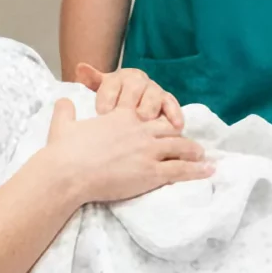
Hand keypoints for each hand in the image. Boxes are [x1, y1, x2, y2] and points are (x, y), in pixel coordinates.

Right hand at [37, 97, 210, 206]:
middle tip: (190, 142)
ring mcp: (147, 151)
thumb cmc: (64, 151)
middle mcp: (139, 130)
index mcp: (121, 117)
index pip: (148, 113)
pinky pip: (181, 169)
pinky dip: (197, 170)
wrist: (68, 172)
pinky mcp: (151, 172)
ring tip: (203, 156)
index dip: (159, 117)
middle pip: (168, 129)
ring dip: (193, 151)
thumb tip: (63, 100)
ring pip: (180, 147)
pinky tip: (208, 171)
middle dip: (180, 134)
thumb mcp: (63, 125)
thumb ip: (65, 111)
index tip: (166, 123)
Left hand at [72, 63, 183, 127]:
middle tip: (123, 115)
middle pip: (134, 86)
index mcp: (119, 77)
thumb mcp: (101, 91)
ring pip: (153, 94)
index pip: (112, 83)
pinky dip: (175, 114)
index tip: (102, 111)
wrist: (132, 104)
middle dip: (129, 100)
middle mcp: (138, 80)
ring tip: (144, 118)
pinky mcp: (167, 101)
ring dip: (149, 106)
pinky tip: (176, 125)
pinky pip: (172, 105)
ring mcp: (154, 90)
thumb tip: (80, 67)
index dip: (107, 96)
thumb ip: (92, 80)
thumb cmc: (114, 101)